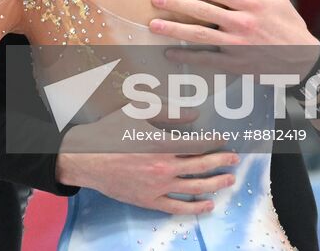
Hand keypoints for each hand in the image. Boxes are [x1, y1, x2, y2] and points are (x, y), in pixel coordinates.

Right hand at [57, 110, 236, 214]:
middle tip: (234, 159)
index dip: (214, 142)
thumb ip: (167, 112)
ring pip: (194, 188)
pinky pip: (177, 207)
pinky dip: (195, 207)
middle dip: (221, 161)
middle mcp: (162, 166)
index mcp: (160, 143)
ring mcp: (156, 186)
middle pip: (201, 165)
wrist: (85, 158)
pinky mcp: (148, 201)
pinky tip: (208, 204)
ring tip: (229, 180)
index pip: (198, 143)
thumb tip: (193, 114)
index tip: (224, 140)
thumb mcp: (136, 112)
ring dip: (215, 183)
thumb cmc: (109, 132)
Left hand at [152, 0, 318, 77]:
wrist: (304, 59)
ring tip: (154, 26)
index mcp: (250, 5)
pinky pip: (207, 60)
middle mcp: (241, 24)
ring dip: (175, 30)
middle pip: (202, 12)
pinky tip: (170, 54)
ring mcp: (237, 45)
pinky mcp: (236, 64)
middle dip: (176, 4)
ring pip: (200, 36)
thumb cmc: (289, 26)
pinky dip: (187, 57)